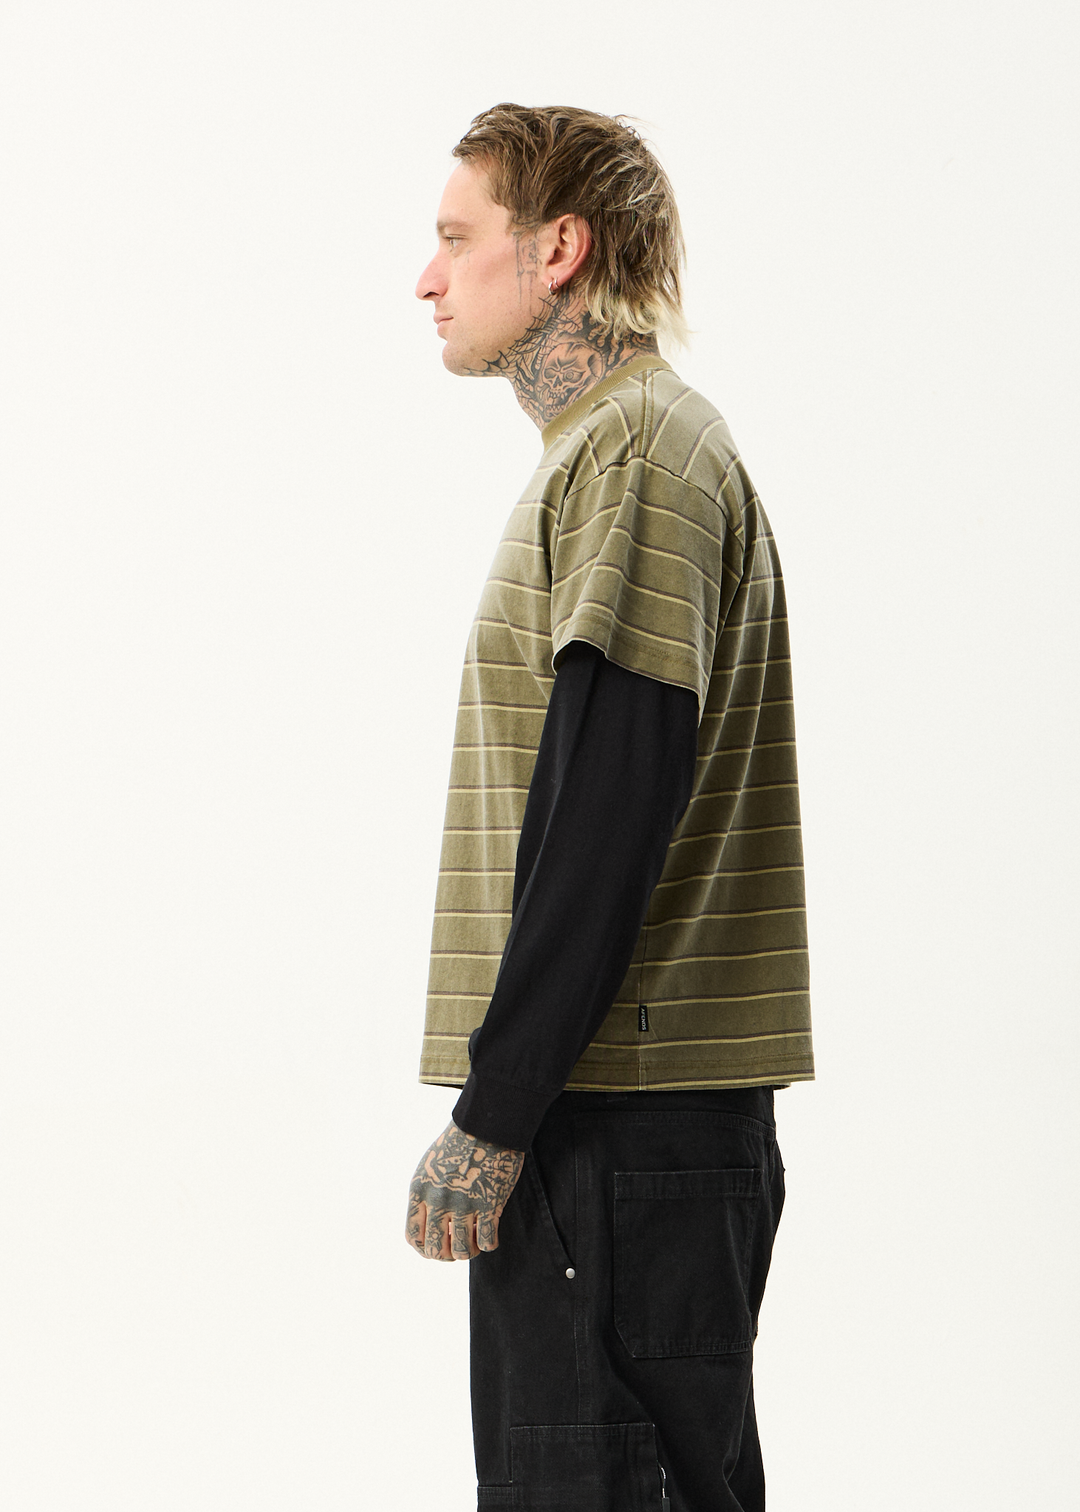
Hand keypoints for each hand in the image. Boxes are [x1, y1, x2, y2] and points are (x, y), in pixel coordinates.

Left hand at [405, 1120, 524, 1260]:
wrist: (486, 1125)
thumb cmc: (459, 1144)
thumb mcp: (430, 1167)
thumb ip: (425, 1195)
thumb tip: (429, 1225)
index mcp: (419, 1191)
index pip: (413, 1238)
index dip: (426, 1249)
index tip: (439, 1244)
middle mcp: (438, 1200)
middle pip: (434, 1250)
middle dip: (446, 1255)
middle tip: (458, 1244)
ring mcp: (463, 1203)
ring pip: (461, 1251)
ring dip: (469, 1251)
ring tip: (475, 1239)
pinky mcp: (489, 1204)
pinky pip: (486, 1241)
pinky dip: (489, 1243)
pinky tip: (491, 1231)